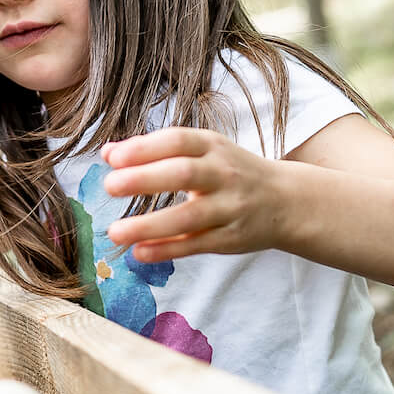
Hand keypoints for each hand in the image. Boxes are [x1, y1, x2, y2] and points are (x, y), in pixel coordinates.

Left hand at [99, 128, 286, 261]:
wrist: (286, 201)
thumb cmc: (231, 172)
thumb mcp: (202, 152)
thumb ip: (156, 151)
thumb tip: (108, 153)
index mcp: (213, 146)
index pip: (178, 141)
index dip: (145, 148)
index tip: (113, 158)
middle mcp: (223, 174)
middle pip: (183, 174)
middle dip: (145, 179)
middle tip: (110, 186)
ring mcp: (229, 207)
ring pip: (188, 217)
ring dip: (149, 225)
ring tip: (116, 232)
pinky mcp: (231, 238)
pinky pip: (196, 245)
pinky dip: (167, 250)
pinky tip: (139, 253)